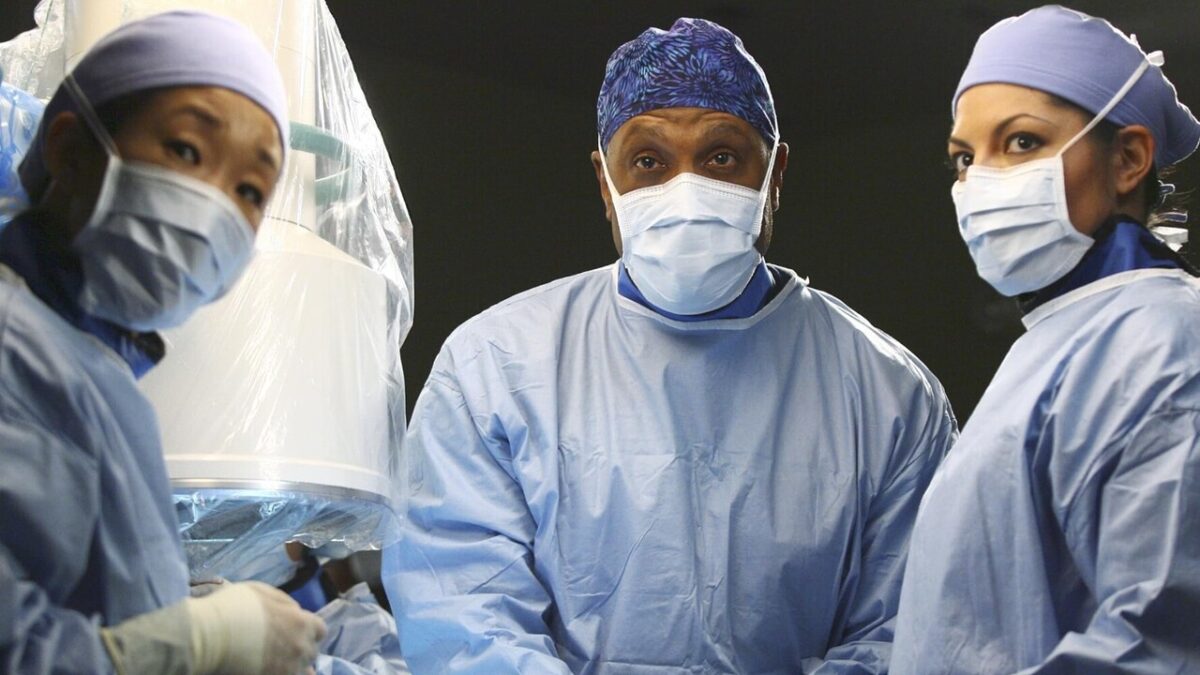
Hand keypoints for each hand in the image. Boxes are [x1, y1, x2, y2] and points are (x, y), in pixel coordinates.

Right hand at [188, 580, 326, 674]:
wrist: (210, 634)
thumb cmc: (235, 607)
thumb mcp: (265, 592)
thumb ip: (286, 604)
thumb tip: (295, 612)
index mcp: (302, 623)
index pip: (320, 631)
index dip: (308, 631)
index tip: (296, 631)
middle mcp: (300, 649)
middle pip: (311, 653)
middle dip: (300, 650)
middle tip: (283, 648)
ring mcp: (288, 670)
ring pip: (301, 672)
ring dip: (292, 667)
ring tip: (277, 663)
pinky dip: (279, 673)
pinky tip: (267, 670)